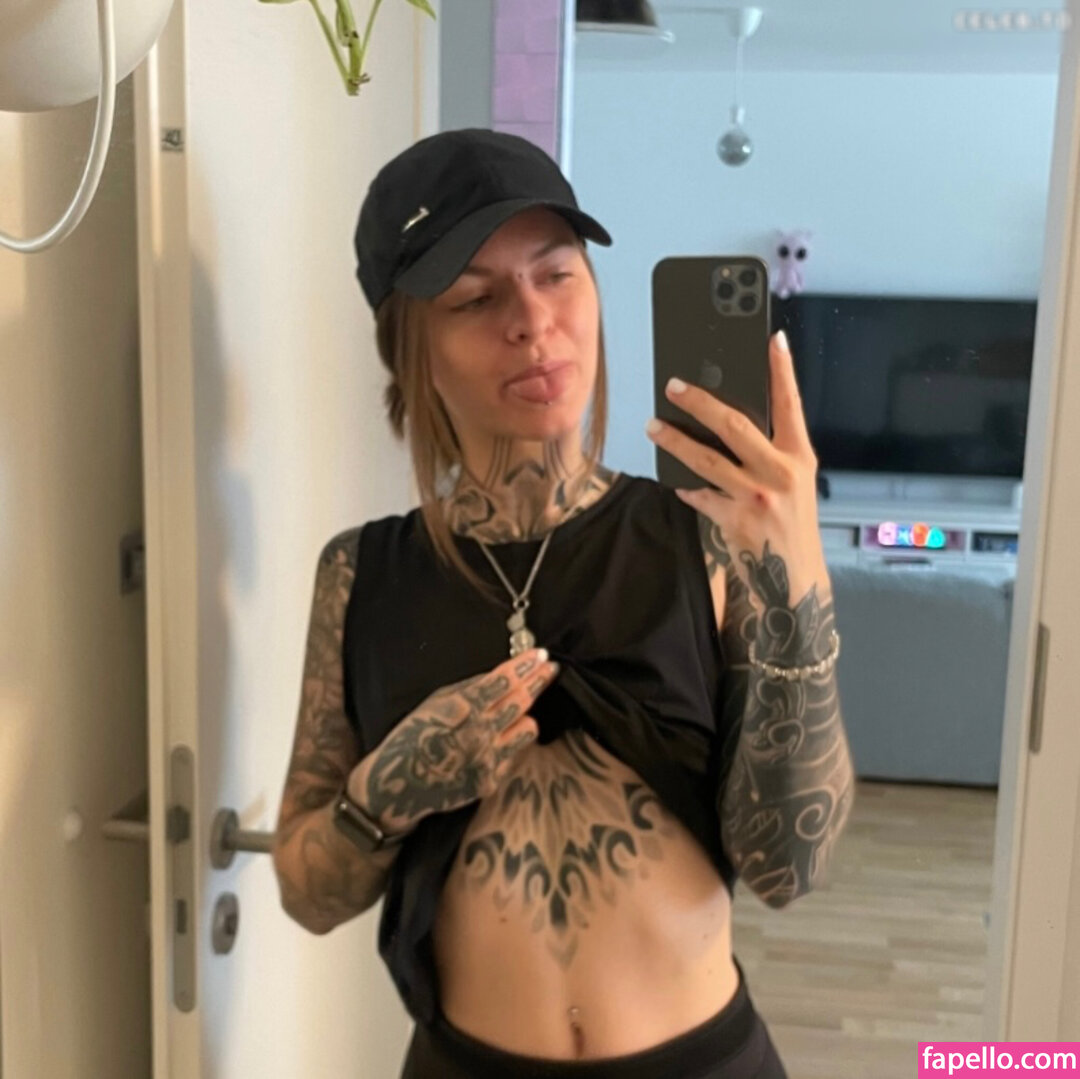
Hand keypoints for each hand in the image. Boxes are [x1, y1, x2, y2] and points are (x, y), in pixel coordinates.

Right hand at [348, 648, 558, 834]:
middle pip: (521, 700)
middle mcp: (479, 733)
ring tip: (522, 708)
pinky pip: (514, 755)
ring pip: (527, 729)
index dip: (525, 666)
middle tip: (551, 667)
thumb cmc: (410, 738)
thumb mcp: (433, 703)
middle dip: (539, 680)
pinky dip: (510, 743)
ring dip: (526, 714)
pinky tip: (501, 738)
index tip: (541, 655)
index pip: (504, 681)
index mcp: (463, 708)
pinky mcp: (490, 781)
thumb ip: (468, 689)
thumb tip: (500, 675)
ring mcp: (488, 759)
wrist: (397, 787)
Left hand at [645, 331, 830, 607]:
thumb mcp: (793, 483)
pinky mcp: (734, 519)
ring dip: (675, 440)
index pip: (790, 405)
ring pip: (706, 458)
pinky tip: (676, 483)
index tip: (772, 340)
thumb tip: (728, 423)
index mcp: (798, 456)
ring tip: (653, 426)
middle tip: (674, 385)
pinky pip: (700, 495)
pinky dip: (687, 488)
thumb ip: (769, 454)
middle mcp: (780, 472)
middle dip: (701, 401)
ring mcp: (756, 496)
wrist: (792, 579)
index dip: (782, 371)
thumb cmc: (790, 525)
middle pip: (734, 425)